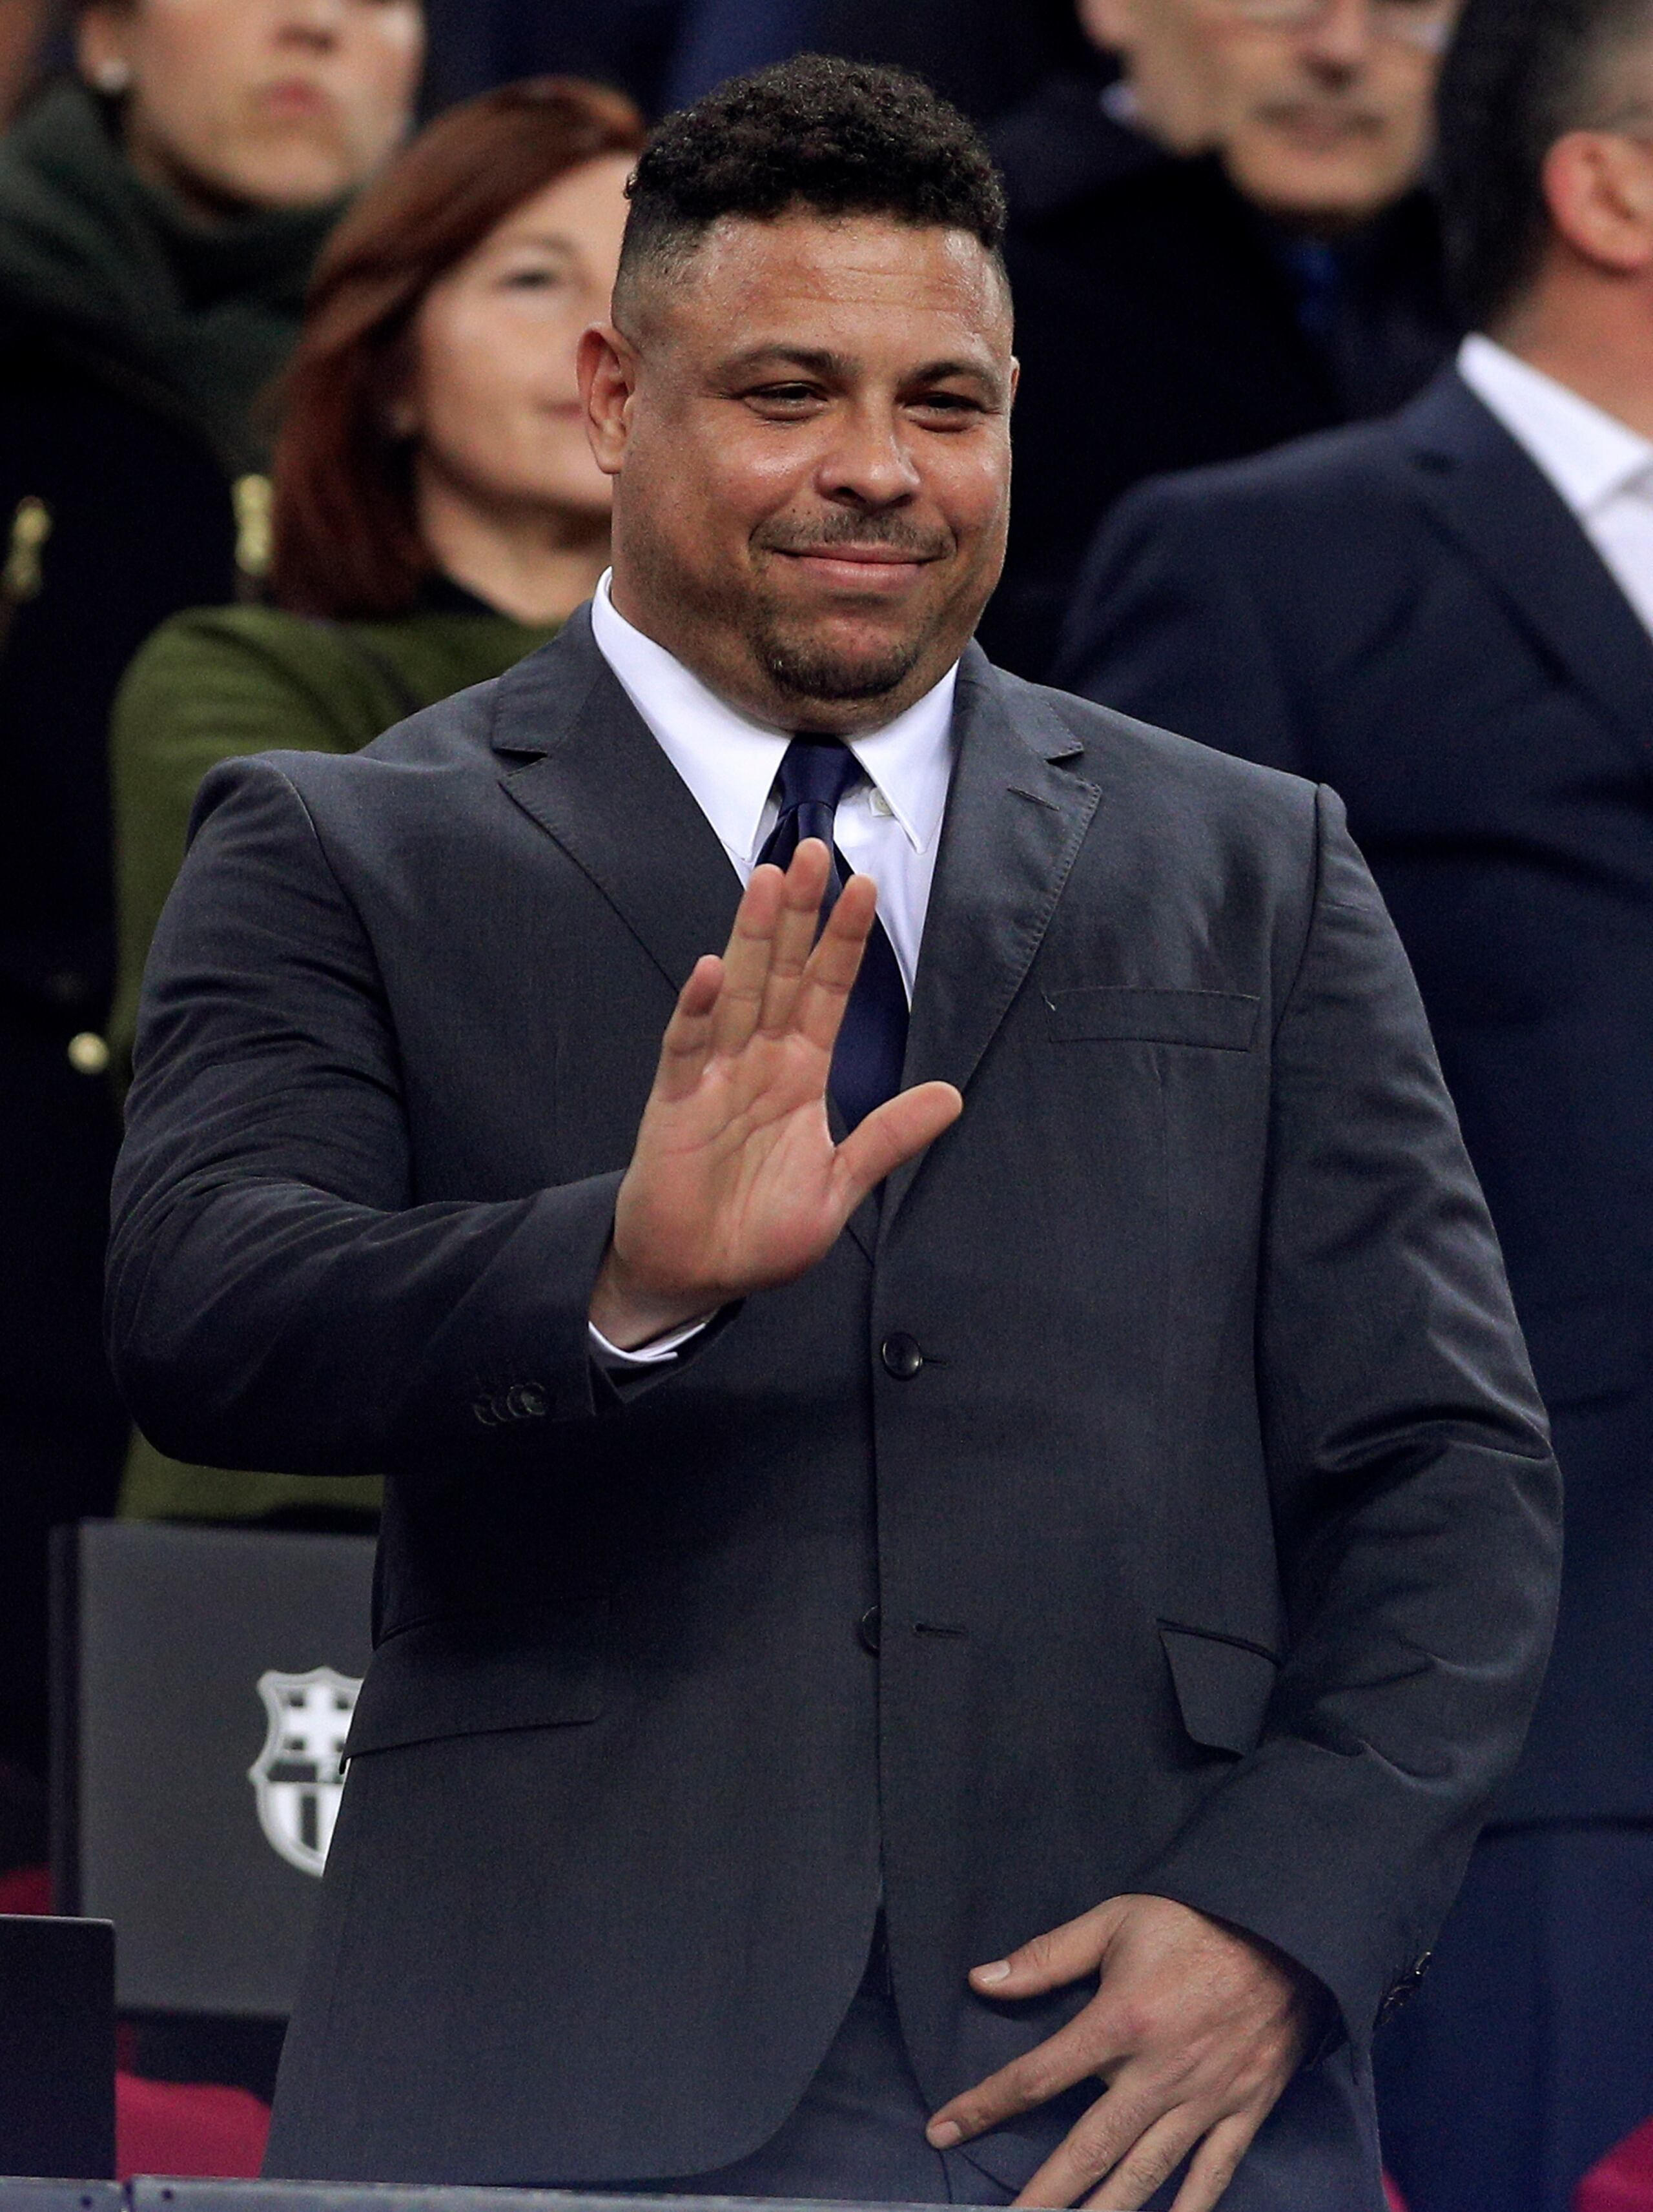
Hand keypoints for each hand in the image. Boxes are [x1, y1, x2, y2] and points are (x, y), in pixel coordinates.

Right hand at [590, 838, 962, 1347]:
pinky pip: (686, 1048)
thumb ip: (888, 1138)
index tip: (864, 886)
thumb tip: (952, 1095)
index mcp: (800, 1075)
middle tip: (813, 849)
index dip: (844, 942)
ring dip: (752, 937)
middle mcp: (758, 1062)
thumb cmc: (759, 1232)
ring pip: (738, 992)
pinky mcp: (674, 1103)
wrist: (695, 1276)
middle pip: (782, 973)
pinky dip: (697, 1010)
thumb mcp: (839, 1186)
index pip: (827, 993)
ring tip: (768, 880)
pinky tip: (712, 969)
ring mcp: (714, 1076)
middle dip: (798, 914)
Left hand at [926, 1895, 1320, 2211]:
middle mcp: (1157, 2074)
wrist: (1285, 1932)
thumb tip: (982, 1980)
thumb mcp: (1115, 1921)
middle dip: (1041, 2196)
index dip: (985, 2106)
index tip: (942, 2132)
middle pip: (1087, 2149)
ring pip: (1143, 2176)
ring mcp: (1203, 2101)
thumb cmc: (1194, 1923)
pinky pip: (1213, 2177)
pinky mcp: (1242, 2113)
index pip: (1038, 2076)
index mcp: (1120, 2023)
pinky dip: (1189, 2211)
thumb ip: (1048, 1956)